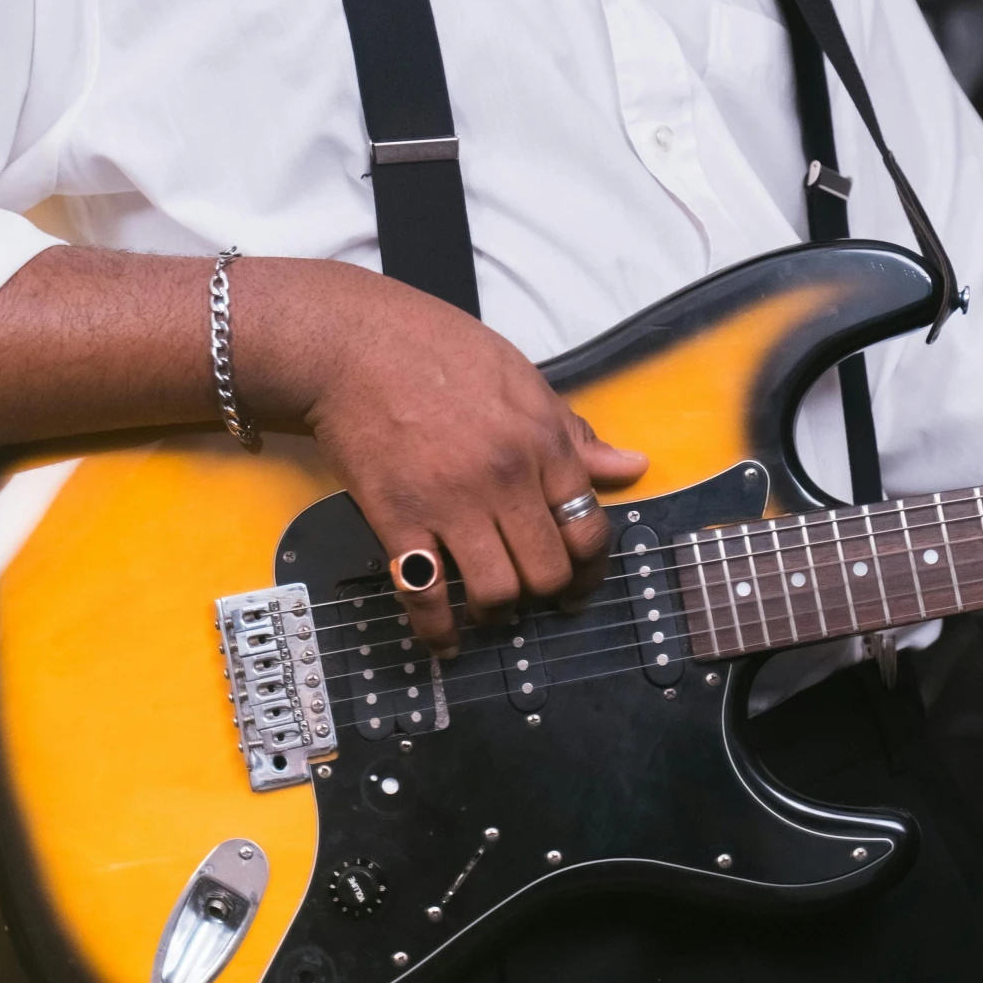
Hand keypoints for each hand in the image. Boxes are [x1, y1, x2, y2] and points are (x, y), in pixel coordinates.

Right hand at [288, 270, 645, 655]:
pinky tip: (444, 638)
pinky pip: (427, 595)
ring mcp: (449, 503)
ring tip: (489, 609)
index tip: (578, 582)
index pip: (589, 530)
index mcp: (541, 441)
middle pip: (548, 572)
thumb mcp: (520, 377)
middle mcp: (503, 477)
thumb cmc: (434, 348)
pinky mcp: (397, 519)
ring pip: (498, 593)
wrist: (351, 344)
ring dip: (497, 614)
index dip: (590, 569)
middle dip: (545, 595)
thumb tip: (631, 467)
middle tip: (533, 596)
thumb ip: (573, 432)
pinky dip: (439, 630)